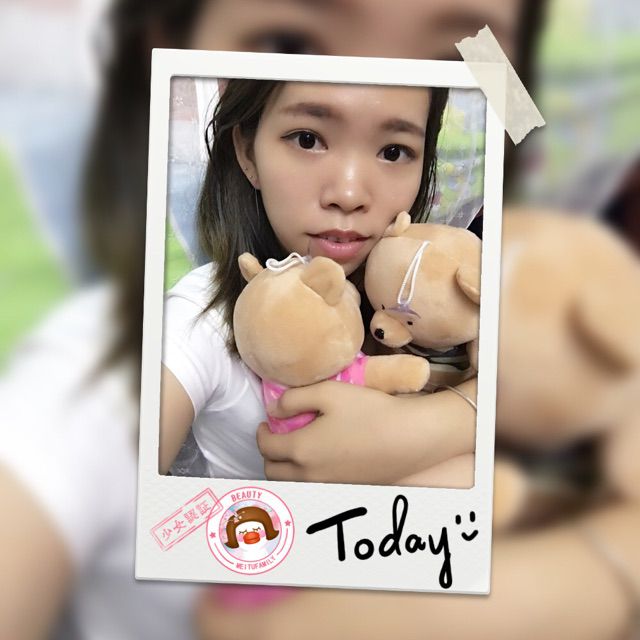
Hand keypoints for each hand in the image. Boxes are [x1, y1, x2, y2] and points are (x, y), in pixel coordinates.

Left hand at [257, 380, 475, 483]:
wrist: (410, 438)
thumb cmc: (369, 411)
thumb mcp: (328, 393)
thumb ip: (294, 399)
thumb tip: (273, 410)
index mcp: (300, 450)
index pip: (266, 447)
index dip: (261, 434)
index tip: (266, 423)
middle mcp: (309, 476)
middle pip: (273, 473)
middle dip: (269, 455)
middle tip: (277, 437)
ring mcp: (328, 487)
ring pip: (292, 485)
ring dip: (286, 469)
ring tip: (297, 448)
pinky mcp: (346, 490)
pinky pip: (314, 488)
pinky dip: (306, 477)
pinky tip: (322, 459)